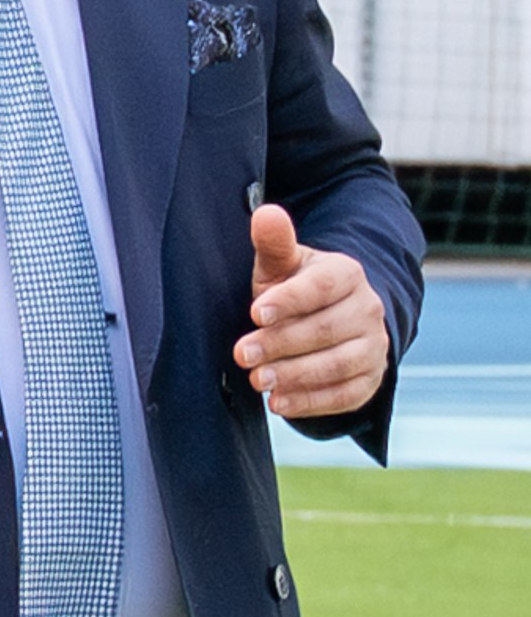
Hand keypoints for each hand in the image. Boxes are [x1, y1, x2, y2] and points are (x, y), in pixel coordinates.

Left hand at [232, 203, 387, 420]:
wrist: (330, 319)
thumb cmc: (295, 288)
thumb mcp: (283, 265)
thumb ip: (275, 243)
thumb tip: (266, 214)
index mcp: (347, 274)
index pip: (321, 287)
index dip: (289, 300)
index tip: (256, 312)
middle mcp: (367, 310)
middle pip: (325, 330)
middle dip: (280, 344)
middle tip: (243, 354)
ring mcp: (374, 347)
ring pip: (336, 365)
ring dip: (295, 376)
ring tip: (258, 381)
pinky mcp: (370, 380)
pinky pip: (345, 395)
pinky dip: (311, 402)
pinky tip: (280, 403)